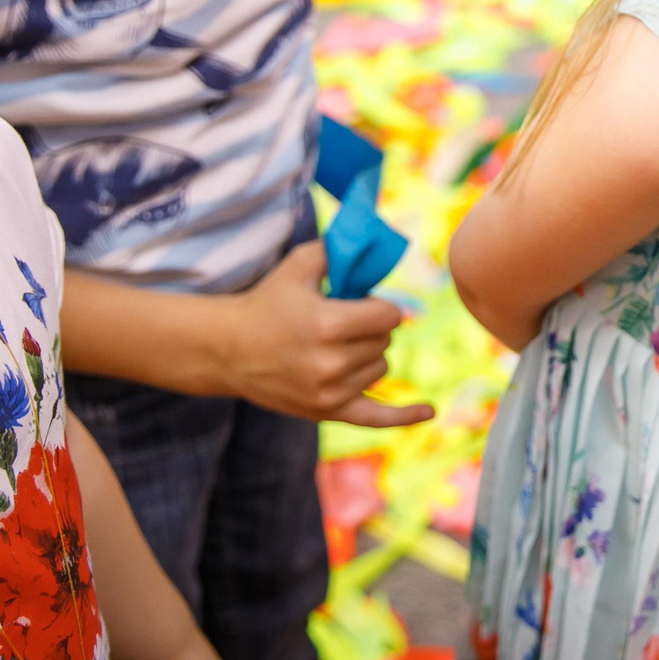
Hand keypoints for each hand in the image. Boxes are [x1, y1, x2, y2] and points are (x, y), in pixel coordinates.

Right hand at [220, 244, 434, 426]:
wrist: (228, 350)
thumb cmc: (268, 301)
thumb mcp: (300, 264)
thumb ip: (340, 249)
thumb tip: (376, 242)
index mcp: (328, 324)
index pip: (389, 316)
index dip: (379, 306)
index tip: (361, 302)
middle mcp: (331, 363)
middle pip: (385, 341)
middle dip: (371, 328)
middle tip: (340, 323)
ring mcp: (329, 393)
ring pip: (381, 368)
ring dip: (368, 354)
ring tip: (334, 346)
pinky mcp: (326, 411)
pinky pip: (376, 417)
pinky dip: (404, 415)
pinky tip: (429, 410)